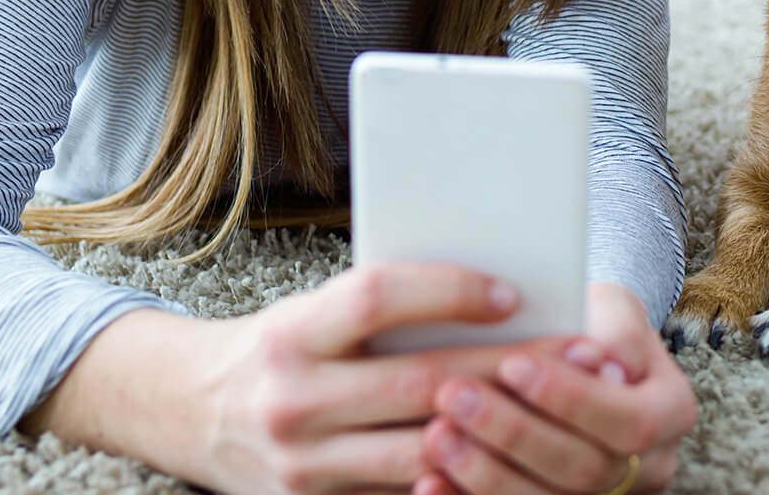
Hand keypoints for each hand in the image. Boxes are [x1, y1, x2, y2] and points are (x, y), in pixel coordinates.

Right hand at [191, 262, 540, 493]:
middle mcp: (292, 401)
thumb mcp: (310, 313)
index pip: (378, 298)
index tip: (512, 292)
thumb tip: (490, 297)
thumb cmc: (276, 349)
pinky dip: (464, 479)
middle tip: (579, 353)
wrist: (189, 413)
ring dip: (504, 431)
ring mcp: (304, 467)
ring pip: (426, 451)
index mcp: (292, 333)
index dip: (448, 292)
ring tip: (564, 409)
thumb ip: (379, 312)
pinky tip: (515, 462)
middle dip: (510, 368)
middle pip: (420, 382)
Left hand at [419, 282, 696, 494]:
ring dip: (485, 475)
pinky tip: (427, 483)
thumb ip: (615, 327)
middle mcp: (648, 469)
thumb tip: (603, 359)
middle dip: (515, 434)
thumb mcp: (611, 306)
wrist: (578, 355)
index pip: (628, 420)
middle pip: (585, 470)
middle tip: (454, 396)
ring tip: (434, 434)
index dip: (570, 398)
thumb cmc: (590, 321)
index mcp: (670, 414)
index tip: (512, 364)